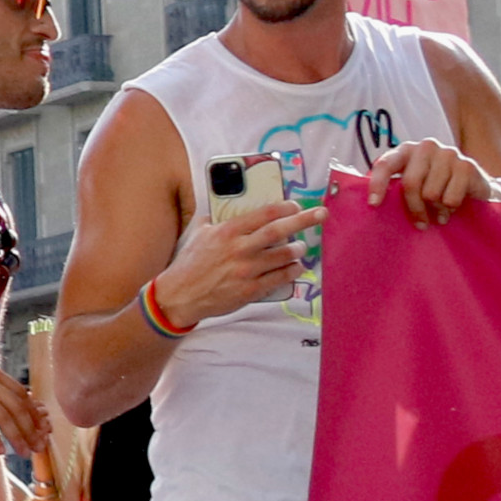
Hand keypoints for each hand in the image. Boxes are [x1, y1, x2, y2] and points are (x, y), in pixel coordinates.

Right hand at [154, 198, 320, 329]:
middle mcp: (239, 249)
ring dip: (298, 249)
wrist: (180, 295)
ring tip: (301, 247)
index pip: (263, 214)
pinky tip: (295, 267)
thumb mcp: (198, 234)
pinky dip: (292, 271)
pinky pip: (281, 278)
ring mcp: (247, 270)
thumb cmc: (189, 263)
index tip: (295, 205)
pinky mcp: (251, 290)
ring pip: (284, 255)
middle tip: (321, 214)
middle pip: (279, 231)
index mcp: (226, 231)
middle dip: (304, 220)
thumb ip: (215, 220)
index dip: (284, 208)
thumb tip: (225, 206)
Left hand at [366, 139, 495, 226]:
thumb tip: (366, 201)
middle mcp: (425, 147)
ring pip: (431, 193)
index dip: (377, 184)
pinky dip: (450, 208)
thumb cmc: (435, 185)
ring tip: (440, 212)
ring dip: (436, 209)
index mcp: (405, 150)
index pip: (385, 164)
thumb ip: (393, 186)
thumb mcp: (413, 183)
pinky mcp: (467, 166)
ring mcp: (448, 154)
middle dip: (414, 208)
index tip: (373, 204)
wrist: (475, 186)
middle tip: (420, 224)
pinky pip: (450, 198)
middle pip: (410, 183)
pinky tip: (453, 206)